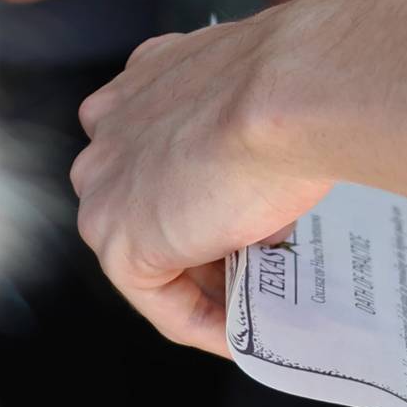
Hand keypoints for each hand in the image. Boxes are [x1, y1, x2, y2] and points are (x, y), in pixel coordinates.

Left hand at [72, 14, 339, 352]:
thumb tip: (277, 176)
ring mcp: (106, 183)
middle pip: (150, 199)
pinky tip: (244, 333)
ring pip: (153, 248)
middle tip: (260, 261)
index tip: (252, 217)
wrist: (292, 91)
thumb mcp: (272, 91)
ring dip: (206, 279)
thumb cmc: (300, 80)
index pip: (163, 143)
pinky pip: (159, 298)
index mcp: (149, 73)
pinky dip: (202, 321)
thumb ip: (253, 125)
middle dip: (202, 233)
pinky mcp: (120, 240)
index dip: (208, 186)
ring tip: (262, 302)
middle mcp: (113, 121)